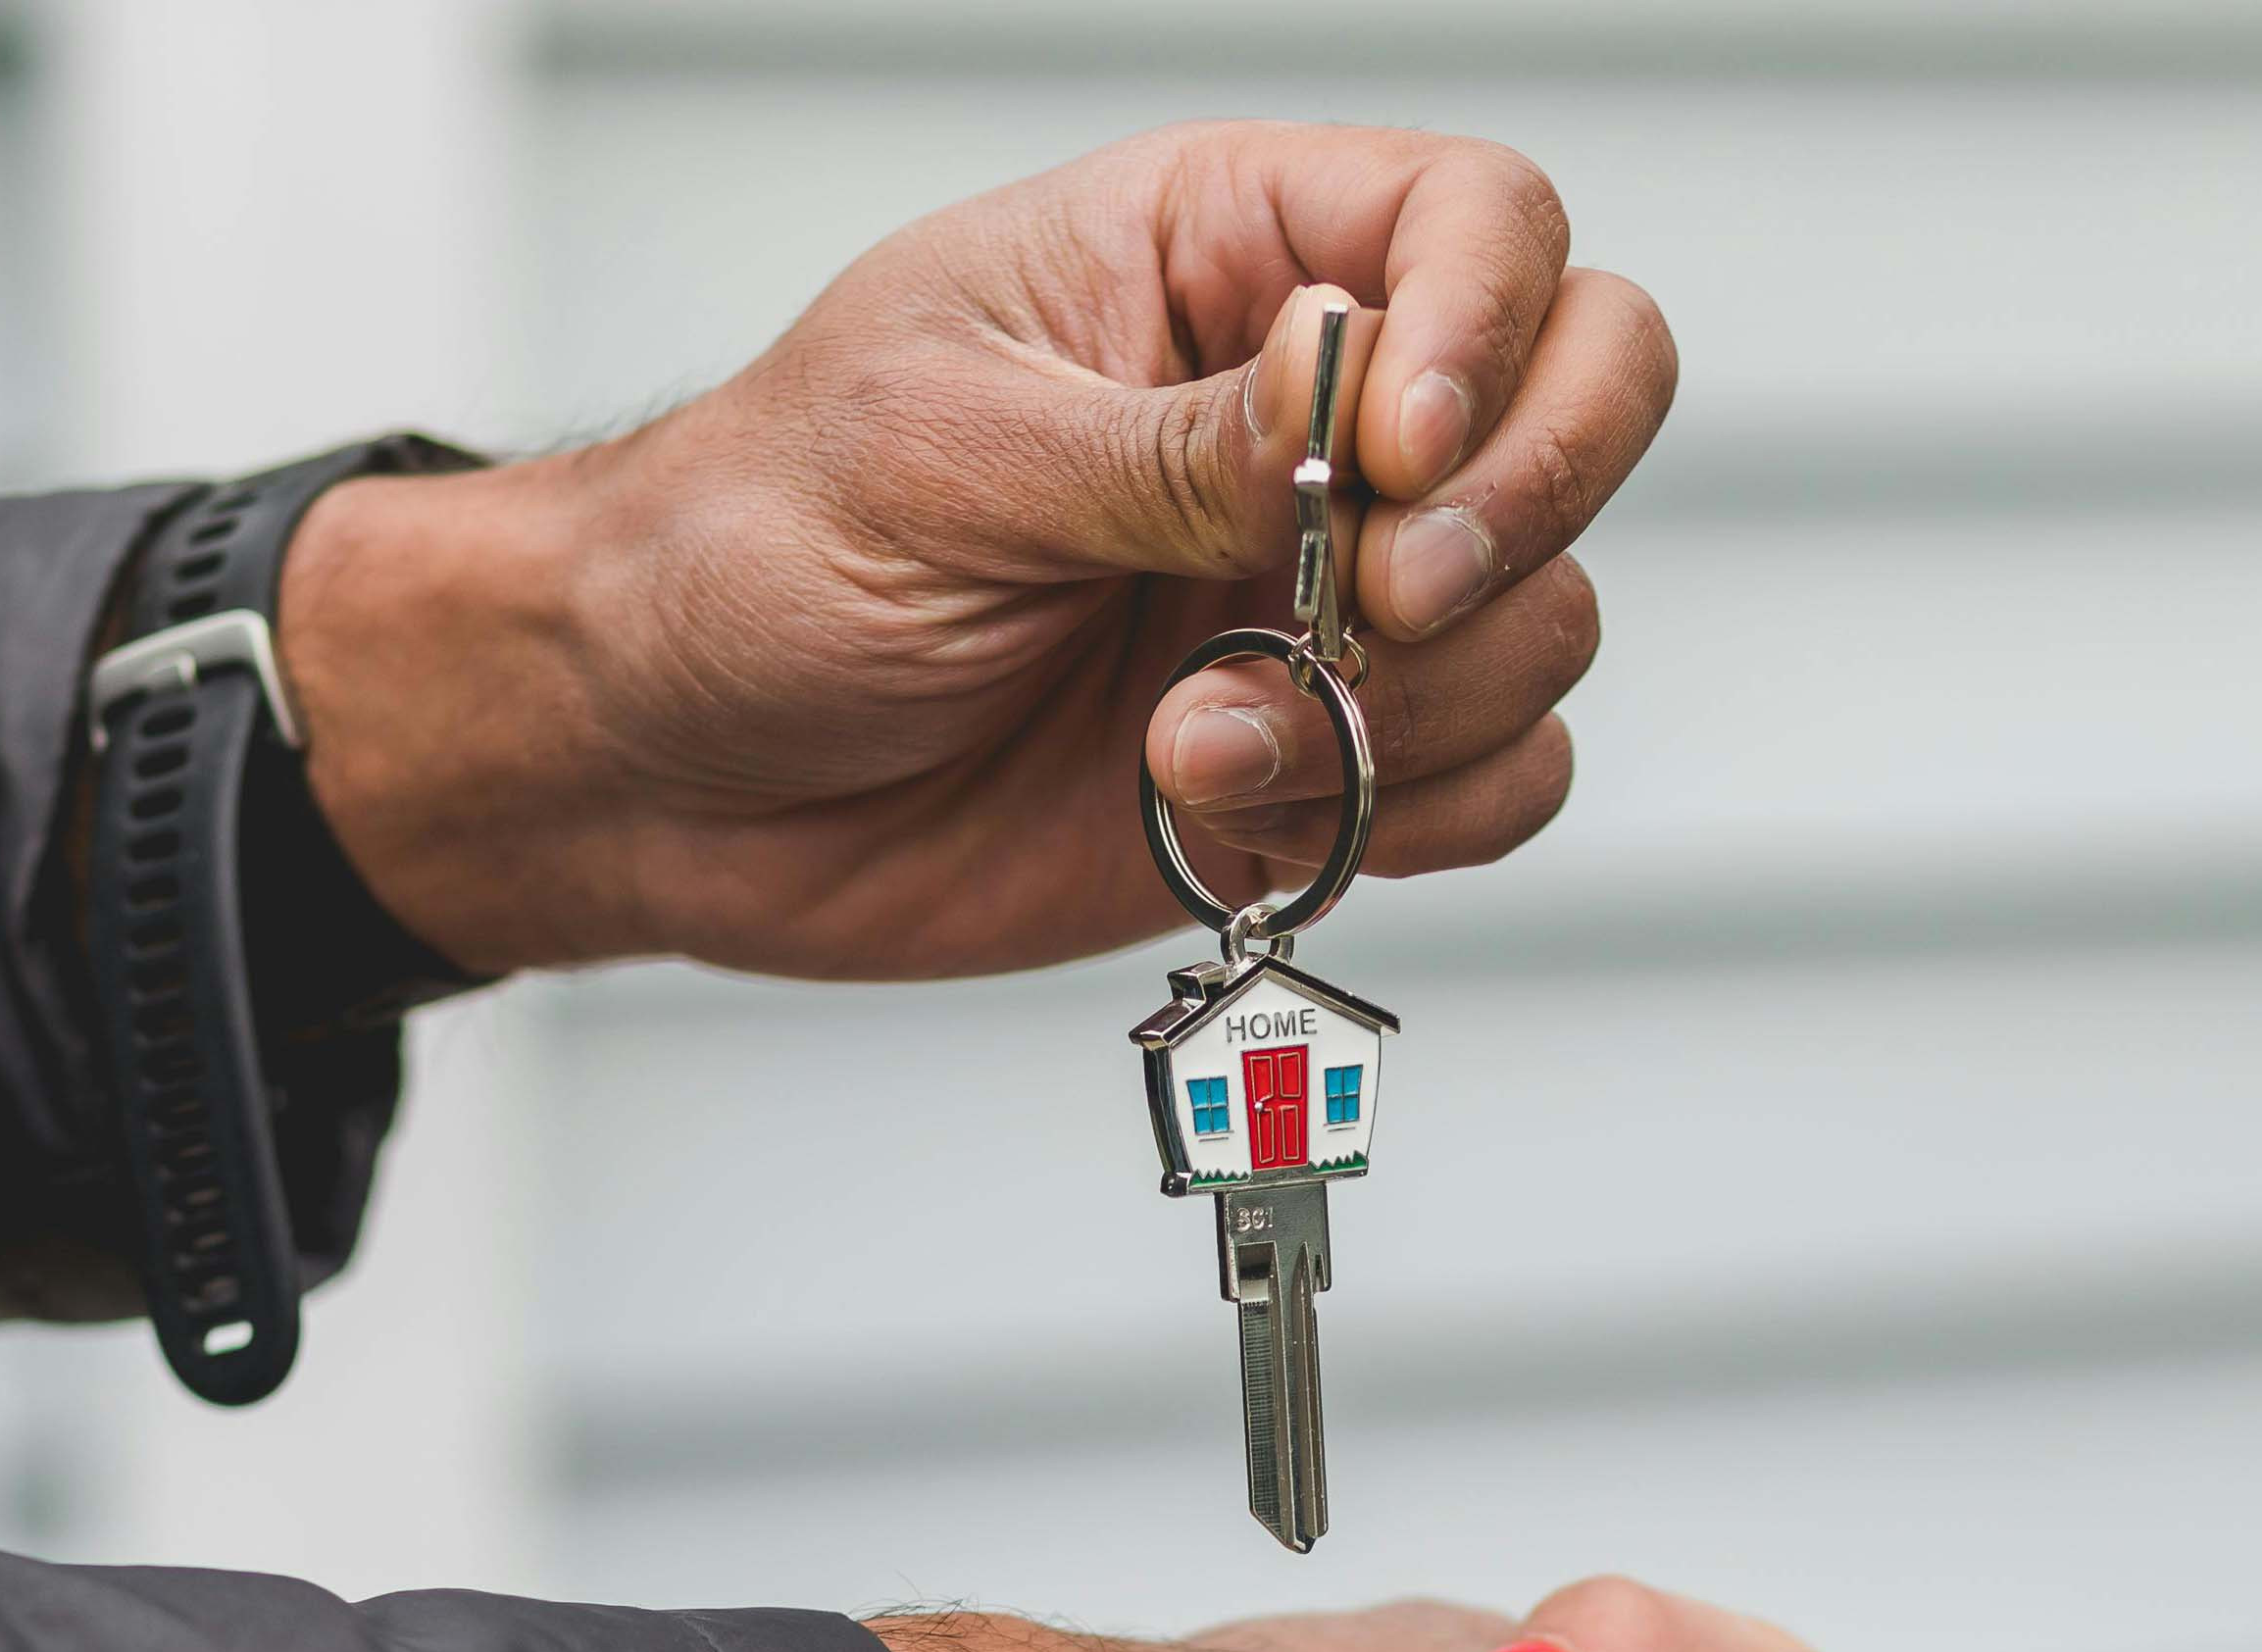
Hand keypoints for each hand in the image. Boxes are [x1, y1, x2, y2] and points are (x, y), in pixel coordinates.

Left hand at [279, 125, 1670, 978]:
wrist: (670, 771)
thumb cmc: (755, 552)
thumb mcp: (943, 451)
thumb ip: (1176, 441)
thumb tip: (1364, 392)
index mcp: (1216, 256)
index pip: (1479, 223)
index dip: (1493, 330)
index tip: (1401, 459)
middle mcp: (1313, 415)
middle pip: (1592, 391)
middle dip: (1522, 515)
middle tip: (1378, 608)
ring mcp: (1334, 592)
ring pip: (1548, 618)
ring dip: (1406, 712)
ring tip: (1191, 747)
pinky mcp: (1329, 757)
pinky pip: (1501, 781)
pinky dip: (1413, 818)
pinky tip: (1233, 817)